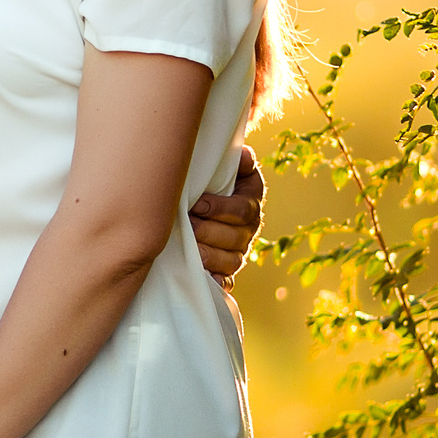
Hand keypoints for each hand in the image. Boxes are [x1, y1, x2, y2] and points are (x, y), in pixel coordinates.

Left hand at [188, 142, 265, 281]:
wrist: (204, 200)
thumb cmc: (212, 180)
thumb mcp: (226, 167)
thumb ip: (236, 161)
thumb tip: (244, 156)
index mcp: (249, 203)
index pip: (242, 211)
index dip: (221, 208)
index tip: (198, 204)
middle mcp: (248, 230)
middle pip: (235, 238)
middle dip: (209, 232)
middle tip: (188, 225)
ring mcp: (238, 251)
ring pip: (231, 261)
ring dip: (210, 256)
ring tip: (189, 250)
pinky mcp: (227, 269)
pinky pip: (227, 281)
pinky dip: (218, 281)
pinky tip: (206, 279)